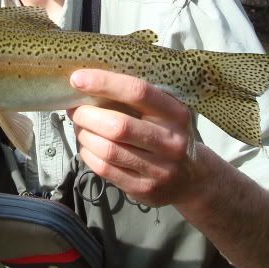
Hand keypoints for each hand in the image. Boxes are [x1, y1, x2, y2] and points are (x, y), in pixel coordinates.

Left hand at [67, 69, 201, 206]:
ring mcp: (160, 169)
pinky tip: (87, 146)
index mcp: (176, 113)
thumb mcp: (164, 112)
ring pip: (108, 150)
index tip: (77, 78)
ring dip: (85, 135)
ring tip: (80, 127)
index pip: (138, 92)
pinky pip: (105, 169)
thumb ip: (134, 99)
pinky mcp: (145, 189)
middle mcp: (171, 141)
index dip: (104, 83)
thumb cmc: (167, 134)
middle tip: (75, 110)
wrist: (192, 178)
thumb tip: (88, 83)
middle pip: (118, 126)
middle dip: (88, 115)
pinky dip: (88, 155)